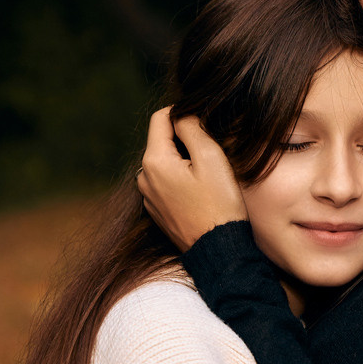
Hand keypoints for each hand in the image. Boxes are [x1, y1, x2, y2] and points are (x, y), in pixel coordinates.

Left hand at [137, 110, 246, 251]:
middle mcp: (144, 178)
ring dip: (183, 161)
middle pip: (162, 141)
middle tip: (211, 155)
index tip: (205, 125)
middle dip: (184, 140)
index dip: (183, 114)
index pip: (161, 118)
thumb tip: (182, 113)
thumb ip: (192, 128)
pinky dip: (180, 180)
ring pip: (165, 162)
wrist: (218, 250)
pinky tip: (200, 193)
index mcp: (154, 161)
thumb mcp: (211, 157)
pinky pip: (166, 183)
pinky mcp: (157, 210)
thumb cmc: (219, 204)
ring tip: (207, 177)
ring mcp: (148, 197)